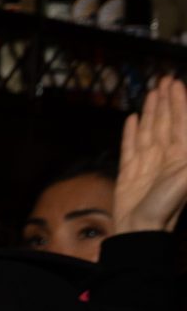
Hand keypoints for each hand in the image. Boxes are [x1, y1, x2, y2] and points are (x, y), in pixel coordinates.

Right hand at [114, 77, 186, 234]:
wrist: (141, 229)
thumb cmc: (167, 205)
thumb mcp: (186, 176)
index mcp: (181, 155)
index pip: (182, 122)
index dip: (180, 103)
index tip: (176, 84)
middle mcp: (165, 157)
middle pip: (167, 122)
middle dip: (167, 101)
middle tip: (164, 80)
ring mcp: (147, 164)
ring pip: (150, 130)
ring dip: (151, 111)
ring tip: (151, 93)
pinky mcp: (129, 173)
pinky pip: (130, 148)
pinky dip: (130, 133)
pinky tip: (132, 120)